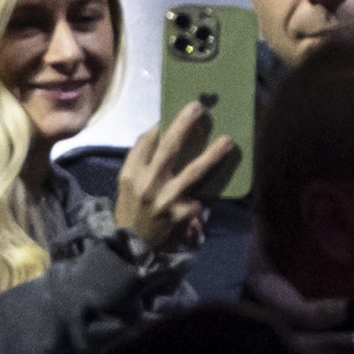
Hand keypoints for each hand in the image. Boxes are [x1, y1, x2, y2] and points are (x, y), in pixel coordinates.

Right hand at [110, 105, 232, 252]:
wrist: (133, 246)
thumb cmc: (131, 208)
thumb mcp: (126, 183)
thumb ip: (140, 159)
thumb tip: (160, 131)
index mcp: (132, 173)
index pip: (147, 142)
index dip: (163, 126)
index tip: (182, 111)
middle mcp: (149, 183)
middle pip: (169, 148)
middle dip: (184, 125)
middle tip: (199, 107)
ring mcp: (167, 199)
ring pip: (194, 171)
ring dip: (212, 155)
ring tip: (227, 141)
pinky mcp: (182, 215)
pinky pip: (199, 200)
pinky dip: (204, 198)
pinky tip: (213, 196)